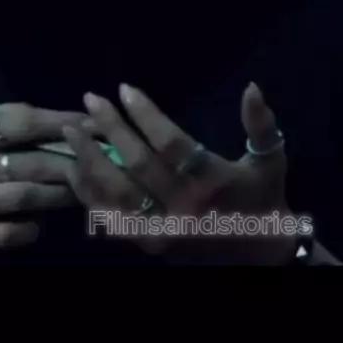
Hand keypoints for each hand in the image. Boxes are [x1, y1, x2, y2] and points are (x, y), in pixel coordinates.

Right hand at [0, 102, 92, 250]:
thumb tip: (44, 119)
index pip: (25, 123)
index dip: (63, 121)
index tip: (95, 122)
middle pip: (35, 161)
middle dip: (74, 162)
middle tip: (105, 164)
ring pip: (27, 196)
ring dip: (59, 194)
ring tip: (82, 194)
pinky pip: (5, 234)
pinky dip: (26, 231)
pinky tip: (38, 228)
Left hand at [63, 83, 308, 263]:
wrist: (260, 256)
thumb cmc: (263, 199)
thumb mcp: (270, 160)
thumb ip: (260, 124)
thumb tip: (252, 86)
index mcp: (212, 182)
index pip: (171, 144)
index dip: (146, 114)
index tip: (125, 89)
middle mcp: (184, 207)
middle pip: (138, 164)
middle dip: (111, 128)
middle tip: (92, 98)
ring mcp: (162, 229)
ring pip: (116, 193)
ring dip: (89, 159)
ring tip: (72, 129)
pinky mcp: (148, 244)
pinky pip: (109, 218)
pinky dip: (87, 193)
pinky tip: (73, 168)